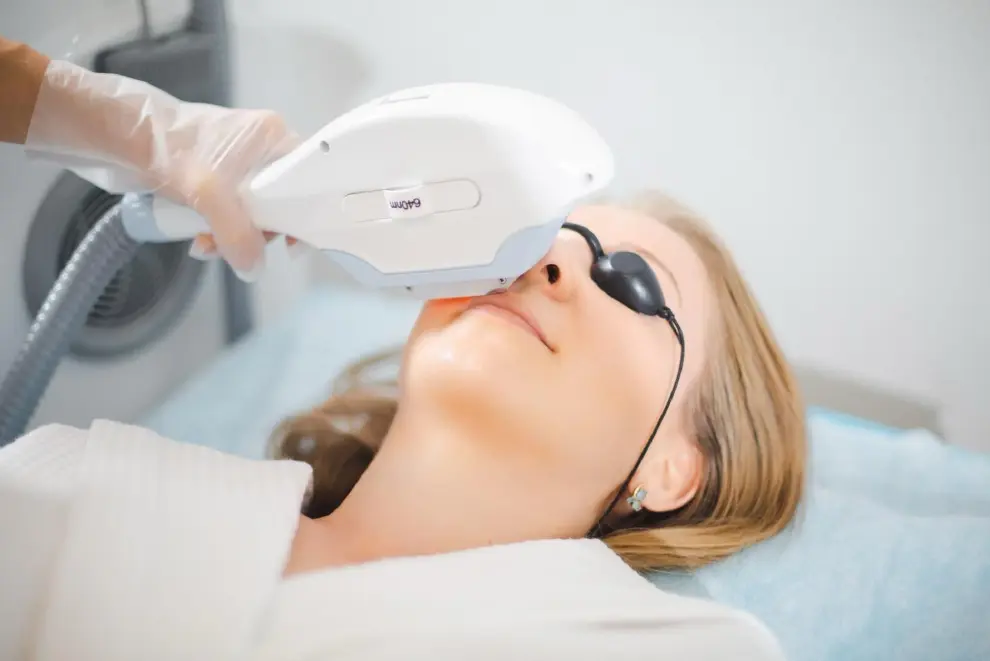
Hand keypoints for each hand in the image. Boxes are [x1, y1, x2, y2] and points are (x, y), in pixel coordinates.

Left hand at [153, 103, 301, 277]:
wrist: (118, 134)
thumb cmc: (171, 150)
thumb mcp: (210, 195)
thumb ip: (237, 235)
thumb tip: (254, 270)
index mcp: (273, 136)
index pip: (308, 177)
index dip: (304, 212)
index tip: (290, 241)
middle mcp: (261, 147)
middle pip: (278, 201)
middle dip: (256, 231)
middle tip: (239, 249)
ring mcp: (237, 161)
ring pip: (251, 210)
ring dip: (231, 235)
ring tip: (205, 245)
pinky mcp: (215, 175)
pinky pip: (229, 209)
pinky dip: (216, 227)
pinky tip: (197, 237)